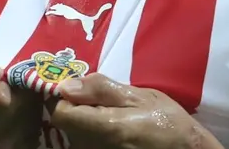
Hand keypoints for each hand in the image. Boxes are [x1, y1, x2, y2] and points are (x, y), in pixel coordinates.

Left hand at [48, 73, 222, 148]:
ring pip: (77, 137)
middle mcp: (92, 148)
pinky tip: (119, 135)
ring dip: (90, 125)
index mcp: (102, 127)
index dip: (69, 99)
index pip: (60, 113)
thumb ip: (102, 89)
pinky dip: (98, 138)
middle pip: (68, 125)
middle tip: (110, 105)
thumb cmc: (168, 122)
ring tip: (118, 120)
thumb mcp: (141, 96)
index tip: (86, 93)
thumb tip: (66, 85)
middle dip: (82, 111)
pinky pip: (89, 146)